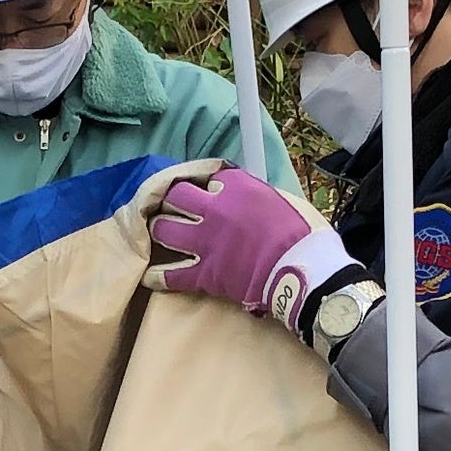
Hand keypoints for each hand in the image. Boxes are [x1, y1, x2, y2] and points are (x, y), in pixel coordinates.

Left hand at [144, 160, 354, 332]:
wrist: (303, 271)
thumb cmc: (302, 234)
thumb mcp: (281, 199)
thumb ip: (256, 193)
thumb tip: (244, 196)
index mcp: (237, 187)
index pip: (207, 174)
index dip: (204, 182)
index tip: (204, 188)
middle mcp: (214, 210)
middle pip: (175, 196)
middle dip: (171, 200)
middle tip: (171, 207)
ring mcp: (205, 242)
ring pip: (164, 230)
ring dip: (160, 230)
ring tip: (160, 233)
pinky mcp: (204, 273)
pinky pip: (170, 275)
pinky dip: (156, 276)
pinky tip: (148, 274)